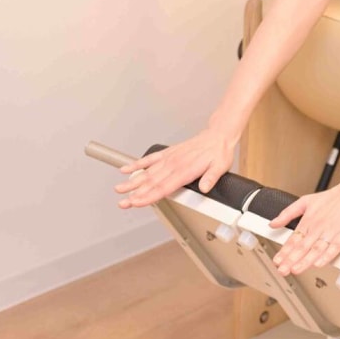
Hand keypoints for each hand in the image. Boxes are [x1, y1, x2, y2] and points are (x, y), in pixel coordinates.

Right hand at [115, 125, 237, 208]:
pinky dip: (137, 164)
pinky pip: (150, 159)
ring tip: (119, 189)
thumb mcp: (220, 166)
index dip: (148, 196)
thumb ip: (211, 178)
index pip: (163, 187)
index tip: (136, 202)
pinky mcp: (168, 154)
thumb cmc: (218, 152)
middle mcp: (174, 165)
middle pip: (151, 183)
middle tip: (123, 202)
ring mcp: (169, 159)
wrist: (217, 136)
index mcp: (185, 170)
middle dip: (135, 194)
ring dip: (133, 182)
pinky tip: (127, 169)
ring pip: (147, 172)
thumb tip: (204, 187)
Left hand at [268, 177, 339, 276]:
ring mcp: (331, 231)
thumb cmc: (334, 197)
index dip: (284, 252)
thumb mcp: (306, 201)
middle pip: (302, 246)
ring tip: (295, 269)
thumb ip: (288, 213)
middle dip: (290, 260)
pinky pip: (334, 247)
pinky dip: (327, 255)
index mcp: (308, 221)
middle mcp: (318, 227)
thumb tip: (272, 223)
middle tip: (282, 270)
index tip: (276, 262)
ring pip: (316, 249)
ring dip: (305, 260)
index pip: (293, 239)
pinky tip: (319, 263)